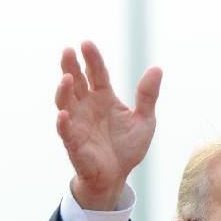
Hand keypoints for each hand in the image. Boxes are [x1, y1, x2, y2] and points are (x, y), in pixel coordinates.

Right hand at [55, 40, 161, 209]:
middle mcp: (87, 106)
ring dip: (64, 90)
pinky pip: (66, 131)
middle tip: (69, 51)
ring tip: (67, 78)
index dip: (92, 59)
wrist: (118, 175)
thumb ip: (148, 96)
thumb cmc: (127, 146)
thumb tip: (157, 69)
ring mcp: (78, 123)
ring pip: (65, 102)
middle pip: (76, 82)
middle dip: (71, 66)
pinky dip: (64, 123)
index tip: (87, 44)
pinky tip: (65, 115)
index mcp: (104, 97)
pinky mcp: (74, 143)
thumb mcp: (144, 120)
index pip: (97, 73)